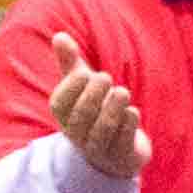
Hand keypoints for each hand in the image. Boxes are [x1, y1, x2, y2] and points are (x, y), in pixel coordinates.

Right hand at [41, 33, 146, 180]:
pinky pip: (122, 144)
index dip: (70, 88)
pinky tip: (133, 112)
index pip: (60, 105)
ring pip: (101, 132)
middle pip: (80, 118)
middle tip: (105, 77)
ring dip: (111, 110)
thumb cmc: (94, 110)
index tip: (83, 72)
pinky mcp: (121, 156)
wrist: (116, 152)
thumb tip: (59, 35)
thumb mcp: (83, 86)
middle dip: (92, 96)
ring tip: (123, 91)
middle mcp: (79, 134)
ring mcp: (100, 148)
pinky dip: (127, 127)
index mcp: (66, 116)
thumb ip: (71, 63)